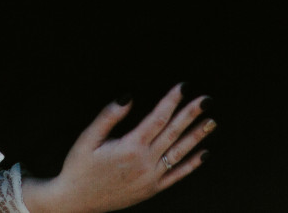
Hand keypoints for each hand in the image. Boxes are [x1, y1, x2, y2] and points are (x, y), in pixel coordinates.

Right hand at [21, 83, 213, 212]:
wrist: (76, 200)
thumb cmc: (79, 167)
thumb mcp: (87, 138)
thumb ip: (109, 116)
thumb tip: (128, 97)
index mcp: (129, 147)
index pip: (157, 118)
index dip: (171, 100)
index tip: (183, 87)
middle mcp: (144, 163)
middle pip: (173, 133)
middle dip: (190, 114)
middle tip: (206, 100)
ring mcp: (150, 178)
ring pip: (179, 153)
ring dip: (196, 136)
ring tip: (211, 122)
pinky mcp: (151, 189)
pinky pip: (176, 176)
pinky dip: (191, 165)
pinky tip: (204, 154)